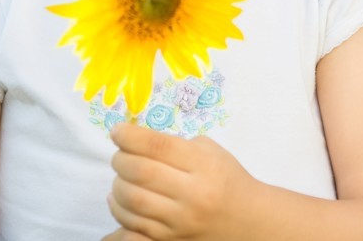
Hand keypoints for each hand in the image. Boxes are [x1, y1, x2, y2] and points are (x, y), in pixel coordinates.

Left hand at [106, 121, 256, 240]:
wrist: (245, 218)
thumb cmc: (226, 177)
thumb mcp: (210, 151)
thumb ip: (175, 145)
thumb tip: (135, 141)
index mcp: (204, 164)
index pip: (158, 146)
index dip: (131, 136)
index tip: (117, 131)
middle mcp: (192, 193)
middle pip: (141, 172)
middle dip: (120, 159)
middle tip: (119, 155)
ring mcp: (180, 220)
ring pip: (132, 200)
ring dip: (117, 184)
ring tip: (120, 176)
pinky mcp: (169, 239)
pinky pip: (133, 224)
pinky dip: (118, 208)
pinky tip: (119, 198)